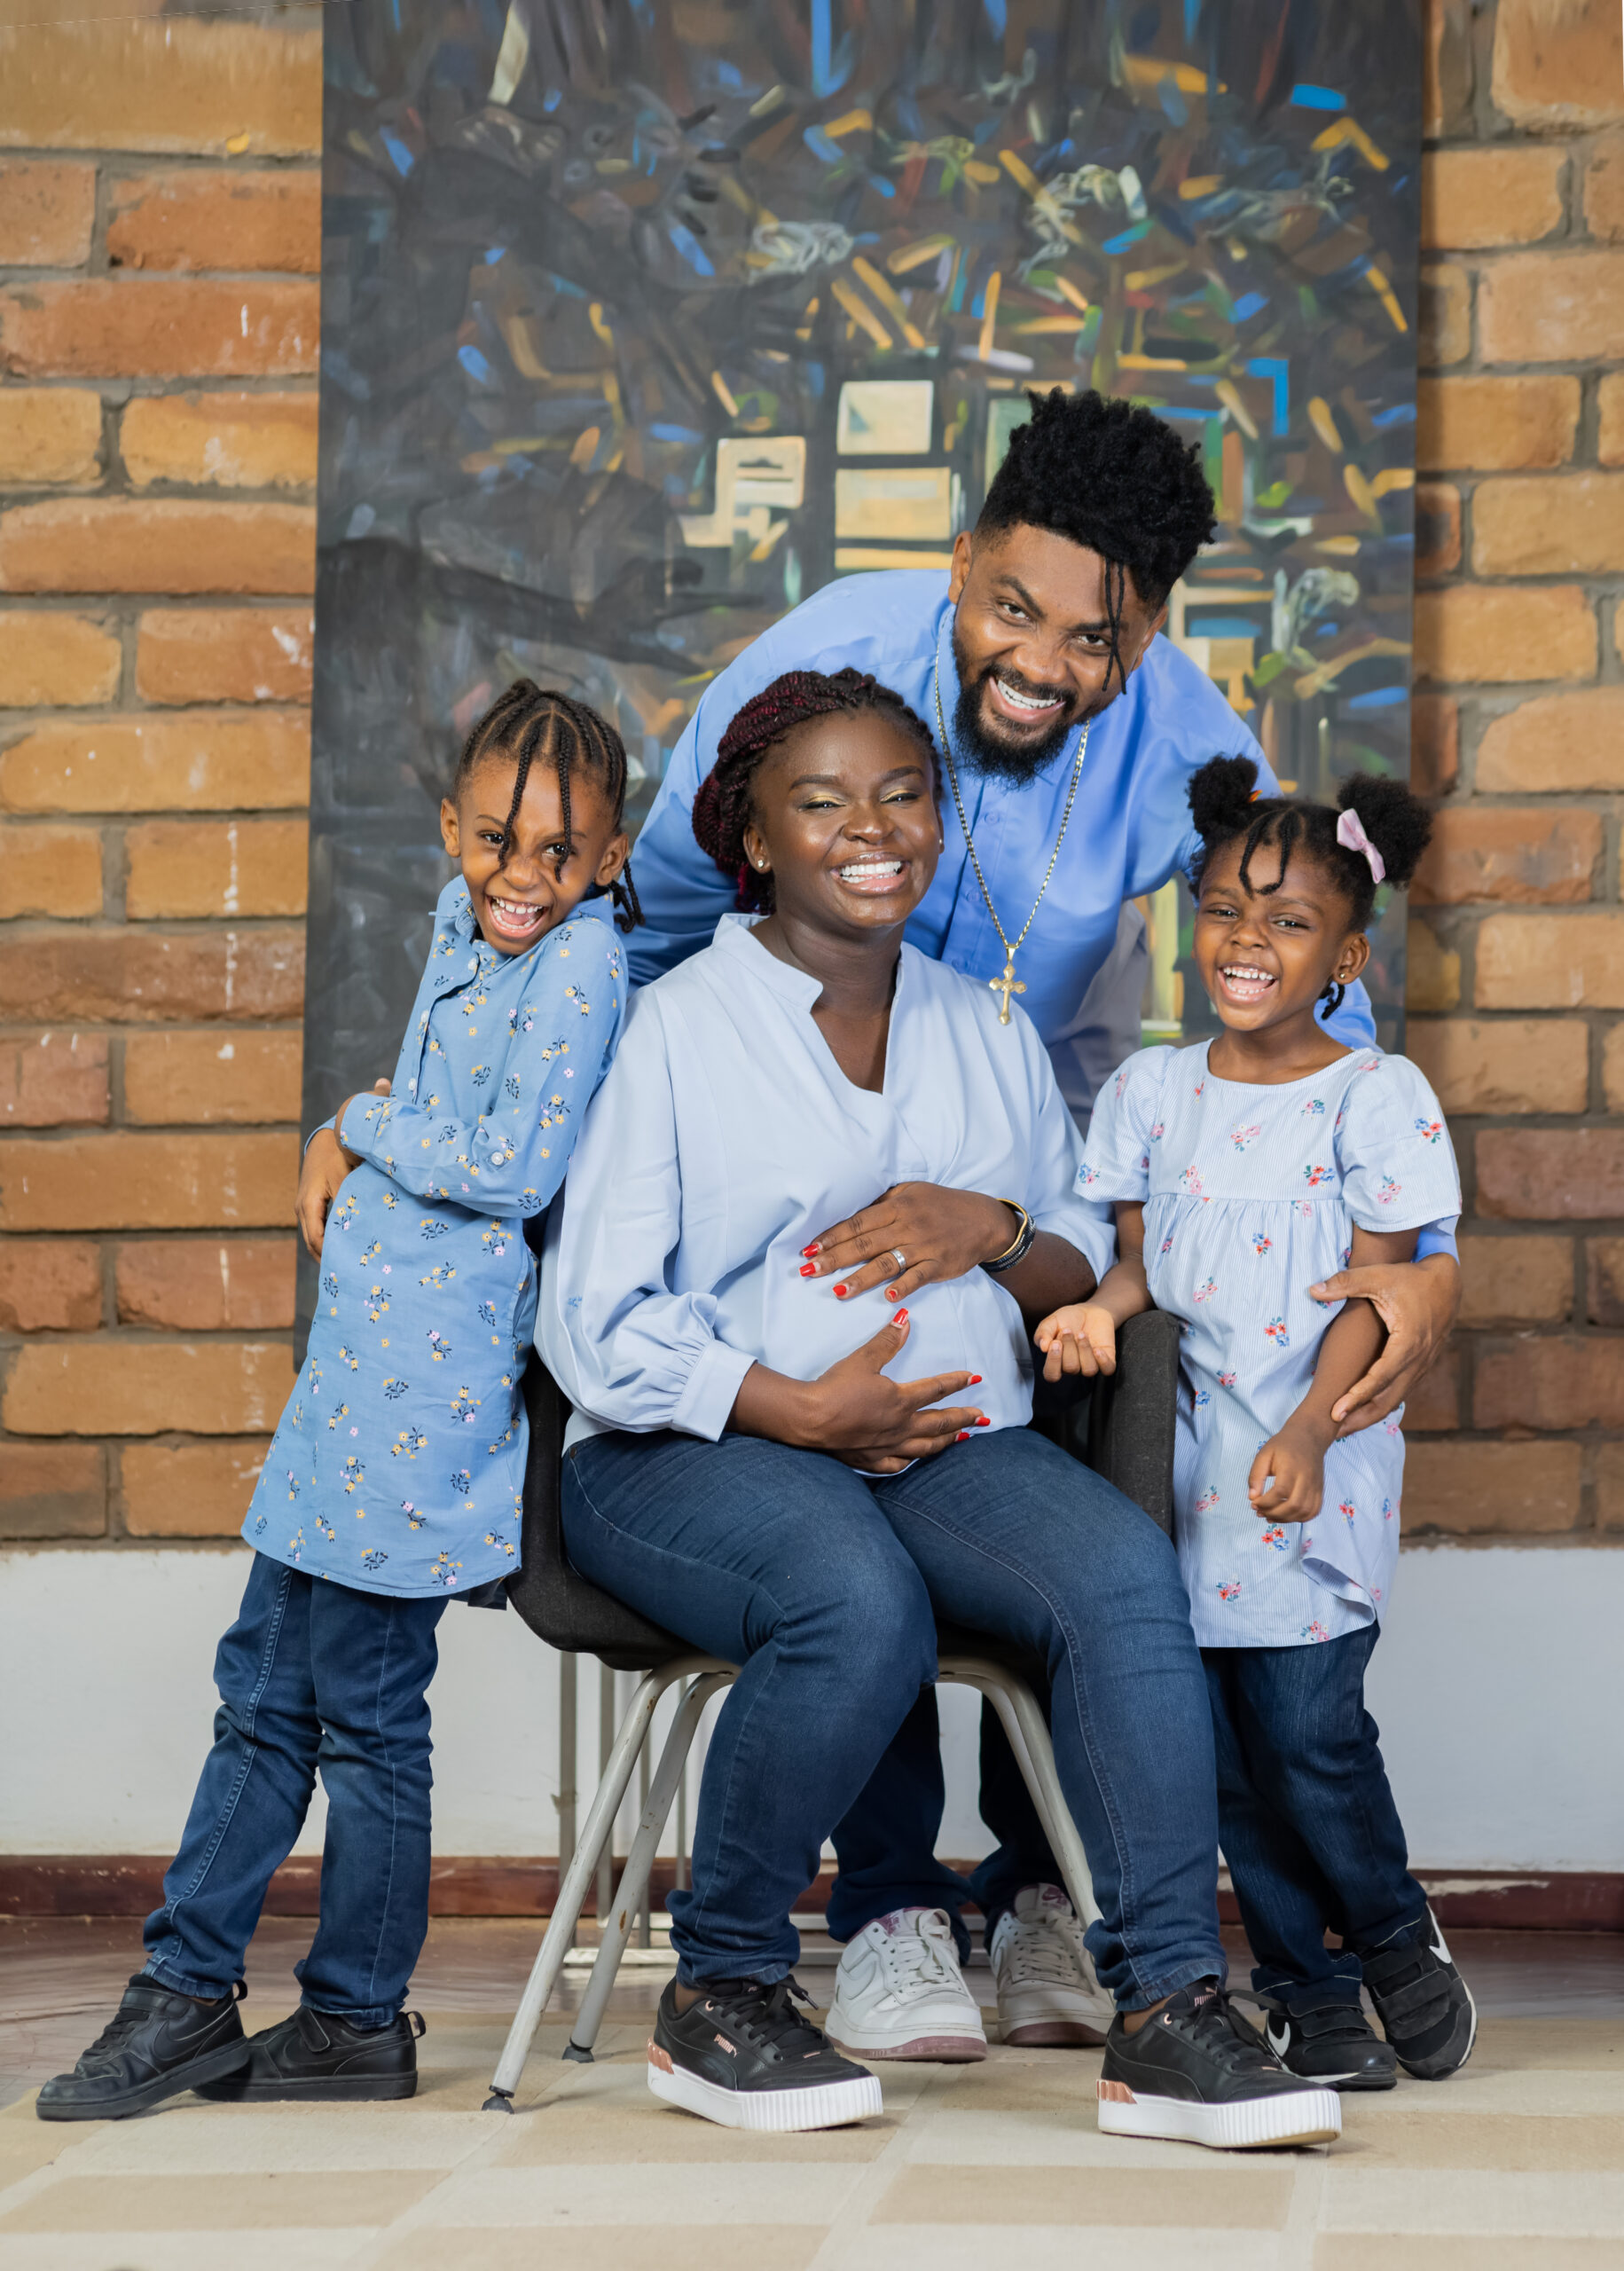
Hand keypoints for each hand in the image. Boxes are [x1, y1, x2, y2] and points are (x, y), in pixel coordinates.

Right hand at [297, 1125, 360, 1259]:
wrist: (325, 1140)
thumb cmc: (336, 1157)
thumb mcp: (343, 1180)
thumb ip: (346, 1204)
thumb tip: (353, 1230)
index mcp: (308, 1205)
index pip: (316, 1239)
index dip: (329, 1255)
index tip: (344, 1268)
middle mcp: (301, 1209)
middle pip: (311, 1243)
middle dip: (326, 1258)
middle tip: (345, 1274)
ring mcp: (304, 1207)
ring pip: (312, 1236)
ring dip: (325, 1250)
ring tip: (344, 1264)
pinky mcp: (310, 1204)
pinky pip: (315, 1227)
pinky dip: (325, 1239)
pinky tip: (341, 1246)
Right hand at [748, 1311, 987, 1474]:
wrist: (810, 1420)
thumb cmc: (835, 1387)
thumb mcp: (863, 1359)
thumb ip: (887, 1341)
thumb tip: (906, 1319)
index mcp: (900, 1400)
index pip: (936, 1389)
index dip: (957, 1382)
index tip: (975, 1378)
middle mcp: (900, 1426)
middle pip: (940, 1423)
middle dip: (963, 1418)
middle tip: (982, 1417)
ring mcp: (887, 1446)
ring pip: (925, 1447)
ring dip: (946, 1441)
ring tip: (961, 1438)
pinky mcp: (871, 1459)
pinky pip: (899, 1464)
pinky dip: (911, 1461)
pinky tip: (914, 1459)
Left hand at [803, 1183, 1014, 1302]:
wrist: (985, 1219)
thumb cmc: (942, 1204)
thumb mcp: (912, 1192)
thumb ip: (882, 1201)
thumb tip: (849, 1213)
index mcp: (898, 1205)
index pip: (858, 1222)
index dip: (832, 1236)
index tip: (809, 1249)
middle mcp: (908, 1225)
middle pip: (865, 1244)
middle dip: (834, 1258)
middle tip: (809, 1271)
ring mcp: (924, 1246)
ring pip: (887, 1263)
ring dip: (860, 1278)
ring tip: (837, 1292)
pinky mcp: (940, 1264)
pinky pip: (919, 1277)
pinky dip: (903, 1286)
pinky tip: (887, 1297)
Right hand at [1035, 1303, 1117, 1380]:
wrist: (1090, 1311)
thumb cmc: (1068, 1318)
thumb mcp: (1052, 1321)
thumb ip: (1043, 1333)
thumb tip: (1043, 1347)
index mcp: (1057, 1361)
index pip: (1052, 1375)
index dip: (1053, 1362)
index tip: (1055, 1343)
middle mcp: (1074, 1366)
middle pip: (1070, 1368)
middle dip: (1069, 1346)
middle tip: (1068, 1330)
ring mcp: (1090, 1363)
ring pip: (1088, 1370)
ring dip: (1084, 1350)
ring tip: (1082, 1334)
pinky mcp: (1107, 1358)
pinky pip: (1107, 1369)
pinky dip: (1103, 1360)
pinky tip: (1098, 1348)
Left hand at [1247, 1423, 1326, 1523]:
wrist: (1308, 1437)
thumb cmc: (1283, 1446)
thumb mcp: (1264, 1454)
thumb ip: (1256, 1475)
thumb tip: (1252, 1497)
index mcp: (1291, 1466)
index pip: (1280, 1491)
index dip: (1266, 1502)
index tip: (1254, 1503)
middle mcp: (1307, 1478)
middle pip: (1294, 1505)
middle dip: (1274, 1513)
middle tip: (1260, 1511)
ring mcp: (1316, 1486)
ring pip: (1305, 1512)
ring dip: (1285, 1519)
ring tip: (1270, 1515)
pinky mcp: (1320, 1491)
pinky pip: (1313, 1512)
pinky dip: (1299, 1518)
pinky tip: (1285, 1515)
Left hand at [1308, 1254, 1459, 1432]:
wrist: (1447, 1282)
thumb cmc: (1411, 1278)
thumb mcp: (1379, 1276)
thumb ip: (1345, 1283)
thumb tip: (1312, 1290)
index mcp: (1409, 1341)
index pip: (1380, 1377)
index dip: (1358, 1395)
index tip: (1336, 1410)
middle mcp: (1419, 1359)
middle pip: (1389, 1399)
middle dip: (1361, 1417)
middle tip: (1333, 1431)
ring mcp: (1423, 1365)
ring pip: (1396, 1399)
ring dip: (1370, 1415)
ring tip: (1343, 1429)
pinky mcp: (1421, 1366)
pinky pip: (1401, 1391)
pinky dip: (1382, 1404)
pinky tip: (1363, 1412)